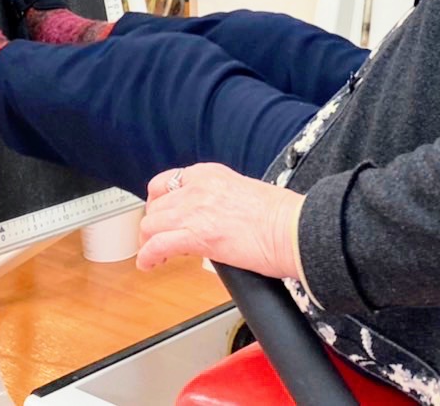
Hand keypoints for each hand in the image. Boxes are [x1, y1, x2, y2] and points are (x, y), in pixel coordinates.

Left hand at [137, 163, 305, 280]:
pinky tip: (150, 265)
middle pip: (155, 207)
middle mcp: (197, 187)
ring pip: (151, 225)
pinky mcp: (195, 235)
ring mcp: (194, 210)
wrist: (291, 229)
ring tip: (156, 256)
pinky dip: (148, 257)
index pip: (166, 183)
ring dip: (149, 242)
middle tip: (160, 241)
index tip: (162, 217)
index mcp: (209, 173)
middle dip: (154, 226)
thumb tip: (210, 218)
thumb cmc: (280, 217)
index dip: (159, 204)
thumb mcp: (242, 193)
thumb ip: (218, 200)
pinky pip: (156, 246)